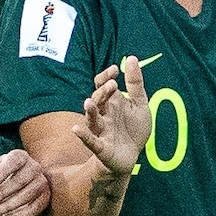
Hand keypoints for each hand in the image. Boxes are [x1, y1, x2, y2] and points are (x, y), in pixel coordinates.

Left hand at [0, 148, 49, 215]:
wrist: (24, 181)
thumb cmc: (5, 172)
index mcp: (21, 156)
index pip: (13, 161)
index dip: (2, 172)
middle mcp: (34, 167)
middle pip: (20, 180)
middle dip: (2, 193)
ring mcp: (42, 182)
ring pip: (28, 195)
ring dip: (9, 205)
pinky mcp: (45, 197)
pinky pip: (34, 207)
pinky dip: (19, 215)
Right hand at [76, 56, 151, 175]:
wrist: (132, 157)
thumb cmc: (133, 130)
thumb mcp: (140, 104)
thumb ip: (135, 83)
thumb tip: (131, 58)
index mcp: (111, 103)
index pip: (102, 85)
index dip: (106, 77)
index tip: (115, 69)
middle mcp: (103, 114)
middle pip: (98, 100)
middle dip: (103, 92)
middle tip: (112, 85)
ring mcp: (101, 130)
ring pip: (92, 119)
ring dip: (90, 110)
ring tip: (88, 102)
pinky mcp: (101, 148)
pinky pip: (90, 141)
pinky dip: (83, 135)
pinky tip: (75, 129)